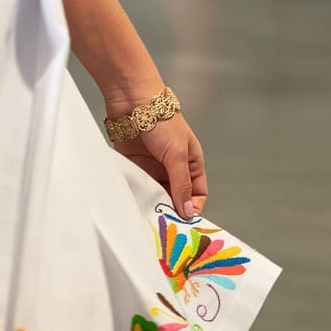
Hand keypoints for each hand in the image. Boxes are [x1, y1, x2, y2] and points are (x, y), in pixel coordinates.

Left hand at [111, 105, 206, 219]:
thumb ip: (181, 184)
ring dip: (153, 207)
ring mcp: (154, 169)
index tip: (184, 225)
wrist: (133, 101)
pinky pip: (139, 188)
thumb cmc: (162, 122)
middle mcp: (174, 169)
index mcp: (191, 164)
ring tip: (148, 221)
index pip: (197, 194)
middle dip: (171, 212)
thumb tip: (188, 213)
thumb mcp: (176, 155)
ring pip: (156, 196)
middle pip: (176, 198)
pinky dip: (138, 198)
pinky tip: (135, 208)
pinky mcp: (135, 167)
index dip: (193, 209)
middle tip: (164, 229)